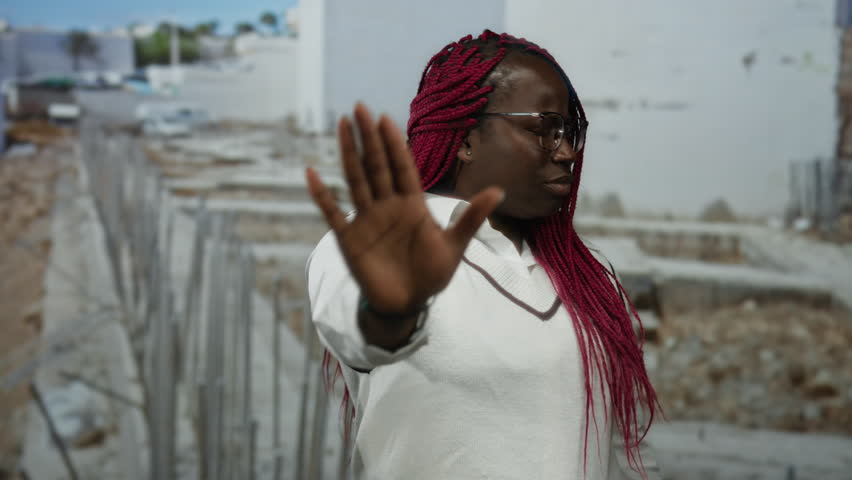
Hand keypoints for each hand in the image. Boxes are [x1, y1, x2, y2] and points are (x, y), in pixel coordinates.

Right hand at [306, 103, 503, 314]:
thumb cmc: (431, 275)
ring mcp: (366, 220)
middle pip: (376, 165)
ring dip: (348, 153)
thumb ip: (471, 218)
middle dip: (369, 137)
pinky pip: (332, 213)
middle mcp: (387, 206)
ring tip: (342, 125)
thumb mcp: (454, 245)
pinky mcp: (349, 238)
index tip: (386, 118)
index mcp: (412, 204)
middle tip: (360, 107)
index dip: (394, 143)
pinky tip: (312, 172)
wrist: (408, 305)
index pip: (401, 167)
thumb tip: (499, 191)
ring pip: (356, 179)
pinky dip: (321, 194)